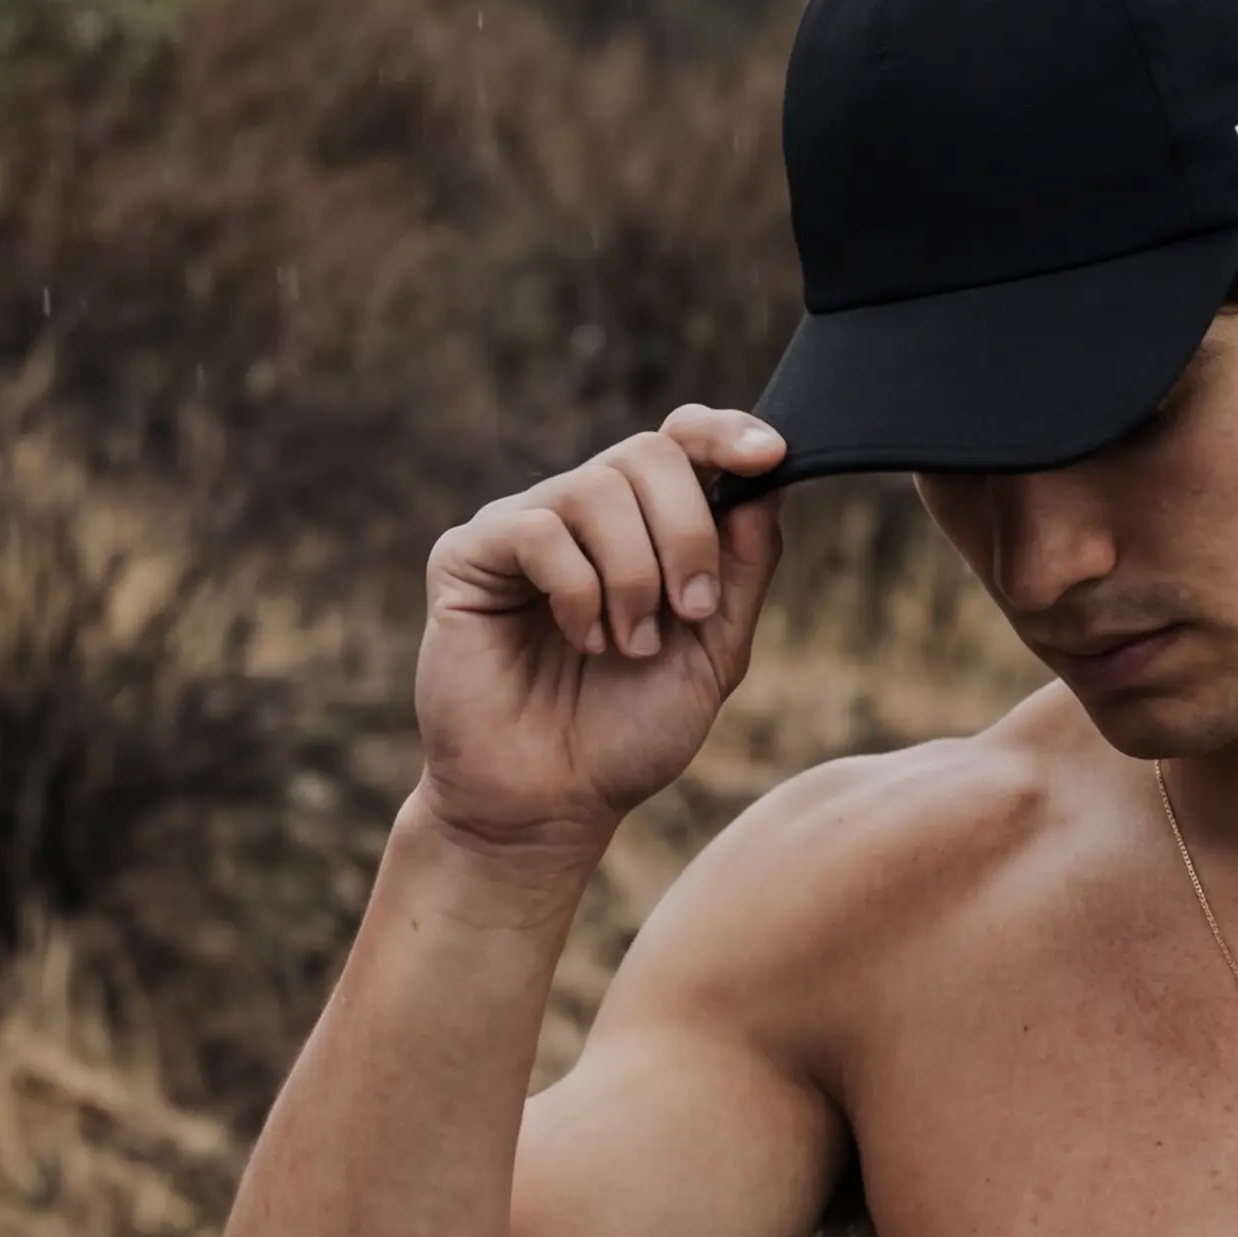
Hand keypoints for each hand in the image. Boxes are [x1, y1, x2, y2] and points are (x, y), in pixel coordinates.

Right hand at [412, 408, 788, 855]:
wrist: (552, 803)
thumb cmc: (626, 735)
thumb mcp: (713, 654)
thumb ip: (742, 571)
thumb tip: (765, 482)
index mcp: (640, 528)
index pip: (679, 440)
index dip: (724, 433)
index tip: (769, 457)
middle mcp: (580, 515)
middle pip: (647, 454)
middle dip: (687, 534)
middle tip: (689, 613)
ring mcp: (521, 528)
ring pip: (596, 488)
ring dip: (634, 577)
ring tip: (628, 646)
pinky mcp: (468, 555)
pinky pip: (539, 529)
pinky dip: (579, 590)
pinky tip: (581, 639)